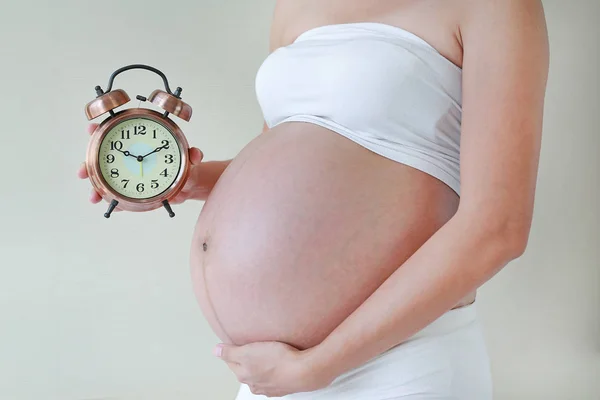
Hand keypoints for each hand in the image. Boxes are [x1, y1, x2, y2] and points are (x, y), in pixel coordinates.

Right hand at [77, 123, 203, 207]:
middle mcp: (131, 157)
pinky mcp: (133, 189)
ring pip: (106, 179)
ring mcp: (129, 173)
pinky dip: (112, 201)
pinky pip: (119, 195)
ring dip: (96, 187)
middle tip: (82, 172)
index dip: (101, 130)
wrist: (189, 183)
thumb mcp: (190, 158)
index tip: (90, 130)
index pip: (116, 132)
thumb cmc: (186, 164)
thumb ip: (193, 155)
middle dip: (89, 164)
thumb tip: (196, 154)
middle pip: (103, 157)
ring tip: (94, 196)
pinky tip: (108, 206)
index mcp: (141, 142)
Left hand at [214, 341, 333, 396]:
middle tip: (255, 345)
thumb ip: (229, 352)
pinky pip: (275, 376)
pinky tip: (281, 361)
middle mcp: (255, 384)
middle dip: (247, 358)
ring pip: (260, 374)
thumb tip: (215, 351)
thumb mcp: (248, 352)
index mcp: (244, 375)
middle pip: (245, 369)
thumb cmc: (278, 360)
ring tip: (269, 352)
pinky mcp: (284, 385)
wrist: (304, 371)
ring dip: (262, 364)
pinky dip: (276, 369)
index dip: (234, 350)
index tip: (238, 342)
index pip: (231, 362)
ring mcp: (270, 387)